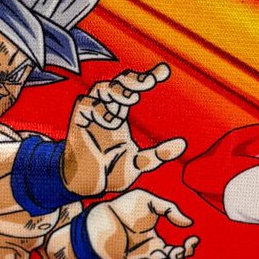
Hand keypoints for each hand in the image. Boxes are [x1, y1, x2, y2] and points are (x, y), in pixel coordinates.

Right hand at [61, 63, 185, 196]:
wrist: (87, 187)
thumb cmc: (110, 173)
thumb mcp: (138, 164)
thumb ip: (157, 155)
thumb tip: (181, 145)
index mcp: (119, 116)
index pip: (132, 89)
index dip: (146, 77)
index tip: (164, 71)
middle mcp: (106, 111)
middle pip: (117, 83)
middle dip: (133, 78)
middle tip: (150, 82)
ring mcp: (91, 115)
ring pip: (101, 88)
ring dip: (117, 89)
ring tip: (132, 99)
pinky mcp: (78, 121)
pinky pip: (86, 104)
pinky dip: (99, 108)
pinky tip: (111, 122)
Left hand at [85, 190, 199, 258]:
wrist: (100, 217)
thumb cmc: (123, 207)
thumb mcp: (149, 201)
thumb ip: (170, 209)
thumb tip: (189, 223)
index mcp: (157, 241)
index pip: (179, 251)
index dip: (189, 248)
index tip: (193, 239)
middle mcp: (149, 252)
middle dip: (178, 257)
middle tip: (174, 249)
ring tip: (156, 252)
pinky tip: (139, 255)